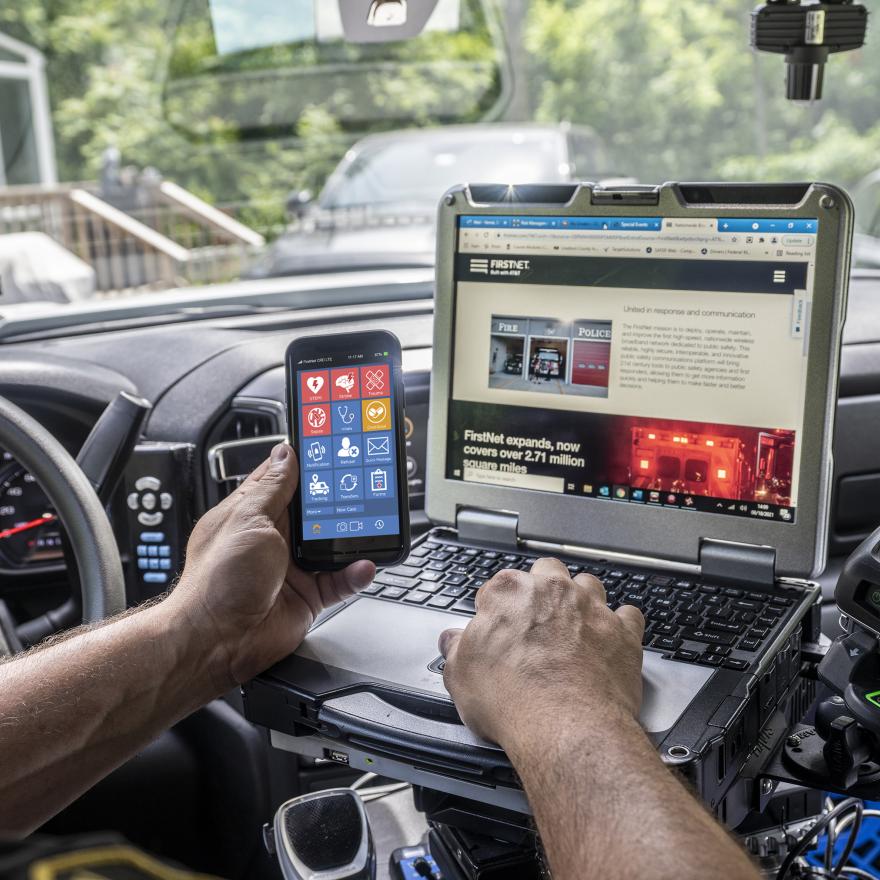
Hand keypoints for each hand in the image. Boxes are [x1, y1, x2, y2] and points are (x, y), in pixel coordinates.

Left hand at [165, 443, 374, 688]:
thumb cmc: (217, 581)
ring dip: (350, 538)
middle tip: (360, 486)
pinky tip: (362, 565)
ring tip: (368, 527)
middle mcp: (274, 538)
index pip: (283, 478)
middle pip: (315, 510)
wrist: (217, 641)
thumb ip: (273, 488)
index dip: (304, 462)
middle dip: (336, 500)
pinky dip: (354, 573)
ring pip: (333, 544)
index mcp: (252, 513)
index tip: (328, 448)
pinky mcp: (309, 594)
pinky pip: (341, 580)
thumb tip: (286, 454)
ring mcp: (292, 566)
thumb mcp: (247, 520)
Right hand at [439, 557, 643, 748]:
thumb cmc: (514, 700)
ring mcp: (591, 608)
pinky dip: (621, 625)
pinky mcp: (622, 632)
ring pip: (588, 585)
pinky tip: (612, 639)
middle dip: (542, 589)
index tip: (495, 628)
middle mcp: (552, 591)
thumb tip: (453, 641)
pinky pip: (628, 615)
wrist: (567, 726)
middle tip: (536, 619)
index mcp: (508, 594)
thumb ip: (456, 650)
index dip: (495, 609)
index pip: (497, 587)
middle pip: (546, 572)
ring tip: (575, 625)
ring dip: (582, 600)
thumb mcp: (461, 677)